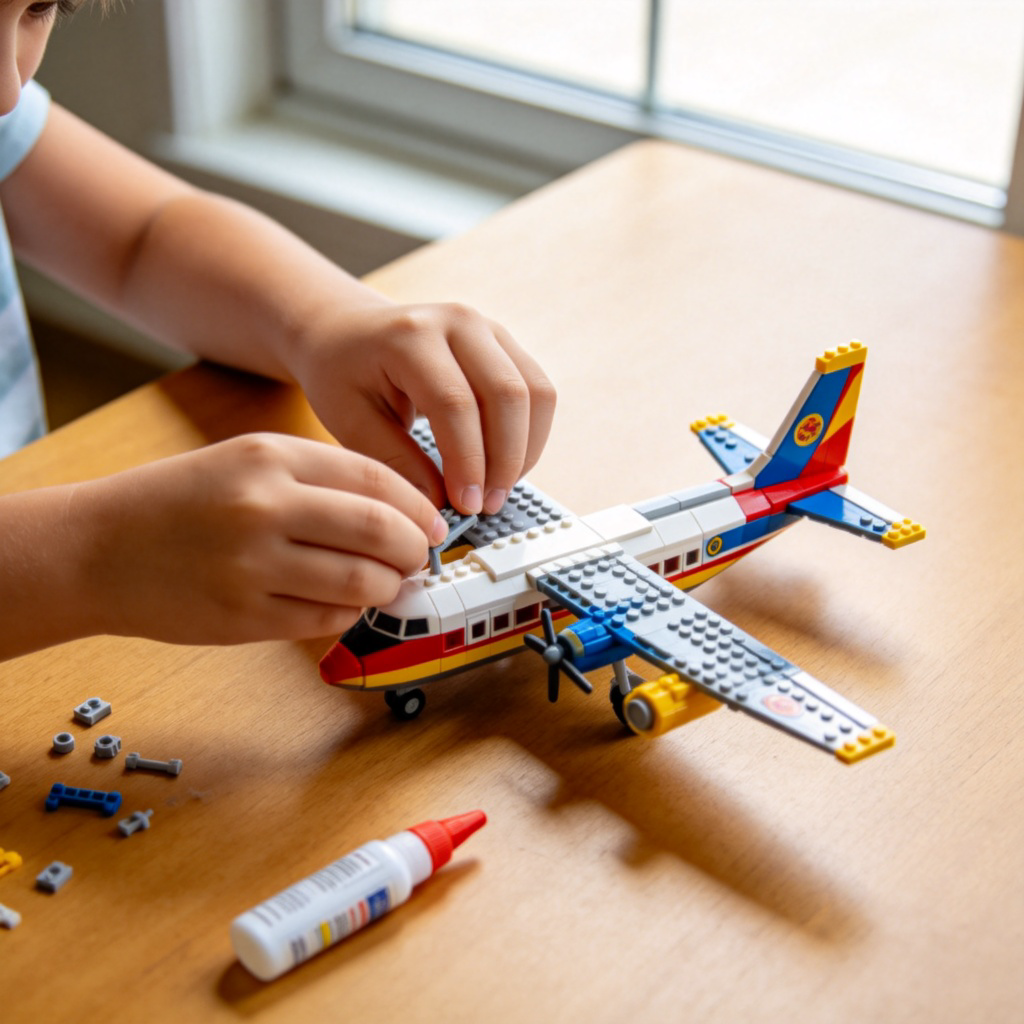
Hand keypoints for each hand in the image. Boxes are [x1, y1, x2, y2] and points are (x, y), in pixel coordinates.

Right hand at [70, 434, 448, 643]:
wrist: (97, 548)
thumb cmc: (179, 502)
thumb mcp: (248, 460)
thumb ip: (322, 480)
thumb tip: (400, 512)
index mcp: (270, 457)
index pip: (376, 478)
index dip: (419, 506)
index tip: (433, 524)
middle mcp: (263, 507)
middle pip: (380, 531)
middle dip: (416, 550)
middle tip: (420, 557)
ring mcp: (252, 566)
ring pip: (360, 582)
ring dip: (388, 587)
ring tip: (387, 583)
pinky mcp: (243, 617)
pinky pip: (326, 620)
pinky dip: (349, 614)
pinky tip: (343, 603)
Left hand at [293, 302, 556, 515]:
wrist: (346, 330)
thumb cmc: (341, 372)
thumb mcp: (349, 419)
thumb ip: (394, 461)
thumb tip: (438, 506)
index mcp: (411, 335)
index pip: (456, 403)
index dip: (467, 461)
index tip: (464, 506)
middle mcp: (459, 322)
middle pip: (507, 394)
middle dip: (503, 461)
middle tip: (484, 507)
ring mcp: (489, 329)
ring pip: (535, 393)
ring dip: (524, 451)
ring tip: (495, 491)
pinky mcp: (506, 345)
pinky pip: (539, 392)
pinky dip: (530, 436)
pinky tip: (503, 467)